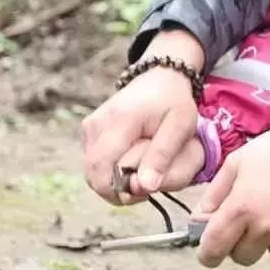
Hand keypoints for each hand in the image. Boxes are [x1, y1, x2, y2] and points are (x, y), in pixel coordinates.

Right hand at [81, 29, 203, 201]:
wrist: (160, 77)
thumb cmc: (173, 101)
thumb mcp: (180, 126)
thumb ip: (162, 156)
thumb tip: (145, 187)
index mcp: (118, 121)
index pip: (102, 169)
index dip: (119, 190)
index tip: (145, 192)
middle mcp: (96, 124)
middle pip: (93, 175)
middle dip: (117, 190)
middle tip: (145, 186)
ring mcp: (89, 127)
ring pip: (92, 172)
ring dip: (114, 182)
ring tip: (141, 173)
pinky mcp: (88, 131)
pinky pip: (94, 162)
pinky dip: (110, 171)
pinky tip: (132, 164)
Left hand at [195, 107, 269, 267]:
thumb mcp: (237, 162)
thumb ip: (213, 195)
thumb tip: (199, 222)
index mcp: (241, 208)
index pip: (212, 251)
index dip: (208, 252)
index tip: (212, 245)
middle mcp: (265, 227)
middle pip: (241, 258)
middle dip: (240, 243)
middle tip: (250, 219)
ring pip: (269, 254)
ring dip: (269, 241)